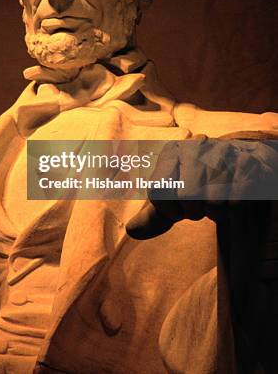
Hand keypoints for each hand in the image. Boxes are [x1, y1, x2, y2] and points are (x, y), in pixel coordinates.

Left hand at [126, 136, 277, 239]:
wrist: (241, 165)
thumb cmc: (200, 184)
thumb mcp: (174, 198)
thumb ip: (153, 216)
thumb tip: (132, 231)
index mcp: (171, 152)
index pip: (157, 189)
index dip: (167, 209)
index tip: (177, 211)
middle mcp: (194, 146)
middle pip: (186, 196)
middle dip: (193, 211)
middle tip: (199, 206)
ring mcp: (221, 153)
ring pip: (211, 201)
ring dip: (213, 211)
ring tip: (215, 201)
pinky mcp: (245, 165)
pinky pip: (233, 203)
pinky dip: (231, 209)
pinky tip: (230, 198)